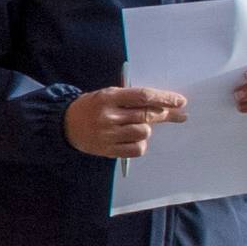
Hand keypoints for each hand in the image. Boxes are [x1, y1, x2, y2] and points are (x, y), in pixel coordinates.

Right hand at [65, 86, 188, 158]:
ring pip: (144, 132)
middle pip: (147, 115)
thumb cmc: (92, 107)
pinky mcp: (108, 150)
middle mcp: (109, 116)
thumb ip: (132, 99)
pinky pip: (138, 149)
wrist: (65, 124)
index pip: (143, 96)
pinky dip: (140, 144)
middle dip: (167, 114)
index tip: (180, 101)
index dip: (164, 98)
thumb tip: (165, 105)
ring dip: (146, 129)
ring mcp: (108, 134)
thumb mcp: (109, 95)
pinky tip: (132, 139)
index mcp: (109, 97)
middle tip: (179, 115)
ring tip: (135, 127)